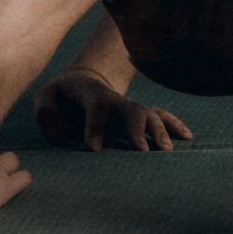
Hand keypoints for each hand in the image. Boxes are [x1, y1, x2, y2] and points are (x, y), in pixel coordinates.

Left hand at [34, 69, 193, 151]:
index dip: (95, 126)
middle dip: (139, 128)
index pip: (97, 107)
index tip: (94, 148)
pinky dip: (175, 124)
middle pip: (132, 109)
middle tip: (143, 151)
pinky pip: (161, 116)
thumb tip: (57, 137)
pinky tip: (187, 137)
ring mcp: (129, 107)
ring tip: (166, 150)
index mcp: (92, 95)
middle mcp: (116, 100)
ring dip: (160, 130)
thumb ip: (46, 113)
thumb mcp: (46, 96)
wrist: (83, 81)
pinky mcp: (138, 115)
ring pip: (150, 114)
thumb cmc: (61, 94)